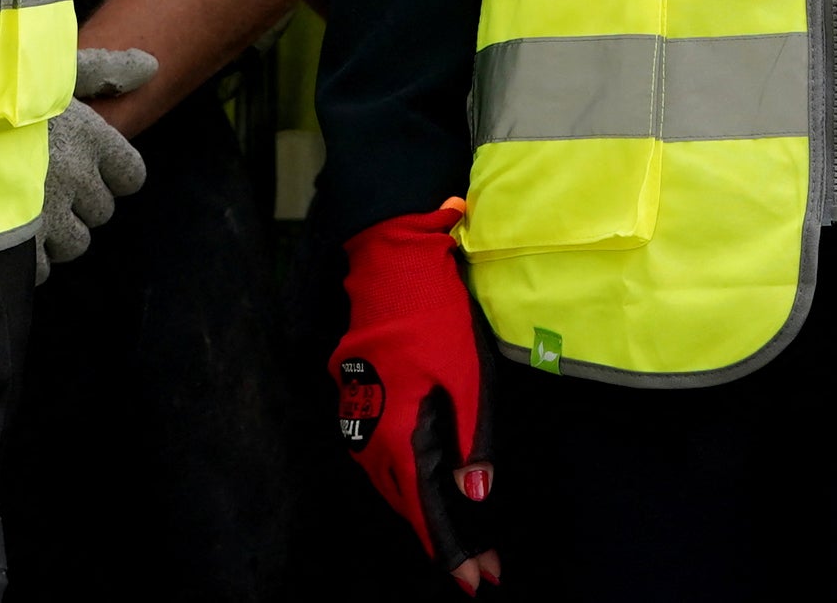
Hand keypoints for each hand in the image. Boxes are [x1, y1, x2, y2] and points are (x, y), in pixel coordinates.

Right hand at [32, 47, 152, 283]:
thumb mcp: (48, 71)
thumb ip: (103, 72)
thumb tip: (152, 67)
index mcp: (90, 135)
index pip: (131, 175)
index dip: (111, 176)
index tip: (86, 169)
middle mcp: (76, 177)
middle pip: (101, 212)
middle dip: (78, 204)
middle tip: (44, 186)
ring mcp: (47, 213)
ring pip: (74, 244)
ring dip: (54, 235)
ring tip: (23, 210)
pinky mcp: (15, 244)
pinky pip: (40, 270)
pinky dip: (27, 261)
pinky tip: (5, 236)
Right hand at [334, 207, 498, 590]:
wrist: (388, 265)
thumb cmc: (436, 316)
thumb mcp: (469, 376)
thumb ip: (472, 439)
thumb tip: (475, 496)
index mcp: (398, 435)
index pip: (425, 511)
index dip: (451, 552)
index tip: (477, 584)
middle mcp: (368, 438)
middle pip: (404, 506)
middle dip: (442, 541)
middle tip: (480, 569)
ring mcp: (356, 421)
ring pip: (388, 485)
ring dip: (421, 513)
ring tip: (458, 542)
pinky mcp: (356, 403)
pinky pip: (379, 459)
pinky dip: (404, 482)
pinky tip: (427, 488)